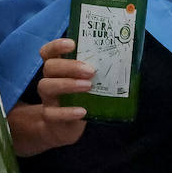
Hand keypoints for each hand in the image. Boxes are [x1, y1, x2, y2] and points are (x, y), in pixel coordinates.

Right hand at [6, 38, 89, 154]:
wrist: (65, 127)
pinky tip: (82, 111)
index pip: (48, 52)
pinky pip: (53, 113)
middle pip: (49, 67)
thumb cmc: (80, 98)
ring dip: (67, 84)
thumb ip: (97, 71)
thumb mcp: (86, 83)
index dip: (56, 46)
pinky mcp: (51, 117)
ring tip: (87, 86)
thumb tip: (125, 58)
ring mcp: (48, 99)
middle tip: (90, 71)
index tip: (72, 44)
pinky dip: (68, 112)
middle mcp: (49, 80)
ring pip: (46, 86)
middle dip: (69, 66)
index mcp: (57, 69)